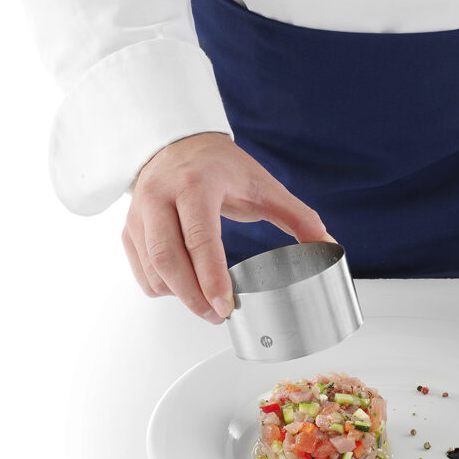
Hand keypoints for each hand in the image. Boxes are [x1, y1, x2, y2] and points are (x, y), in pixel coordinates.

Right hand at [123, 133, 330, 323]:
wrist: (179, 143)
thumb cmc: (220, 165)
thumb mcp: (264, 186)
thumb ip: (299, 217)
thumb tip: (329, 246)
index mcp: (195, 184)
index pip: (199, 237)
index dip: (211, 277)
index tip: (225, 305)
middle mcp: (160, 196)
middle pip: (168, 259)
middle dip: (193, 297)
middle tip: (218, 316)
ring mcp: (139, 212)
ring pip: (153, 269)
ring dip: (179, 296)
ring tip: (206, 304)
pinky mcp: (129, 228)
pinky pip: (141, 271)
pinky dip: (162, 288)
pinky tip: (185, 289)